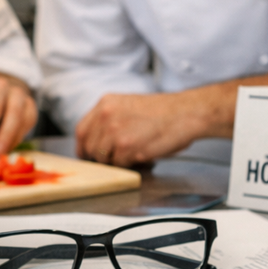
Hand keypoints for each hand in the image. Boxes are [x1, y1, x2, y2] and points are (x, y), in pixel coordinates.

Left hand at [75, 92, 207, 166]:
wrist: (186, 113)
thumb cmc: (163, 112)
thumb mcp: (128, 106)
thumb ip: (110, 120)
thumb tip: (98, 141)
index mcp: (106, 103)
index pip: (82, 130)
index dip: (83, 147)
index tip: (86, 155)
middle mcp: (106, 115)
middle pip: (90, 148)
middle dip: (102, 157)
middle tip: (118, 158)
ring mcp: (115, 131)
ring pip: (103, 159)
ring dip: (118, 161)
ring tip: (135, 153)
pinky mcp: (126, 147)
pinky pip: (120, 165)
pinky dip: (132, 165)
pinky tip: (144, 155)